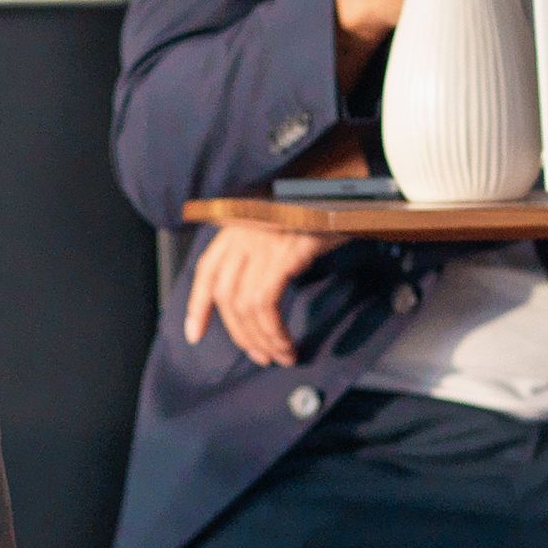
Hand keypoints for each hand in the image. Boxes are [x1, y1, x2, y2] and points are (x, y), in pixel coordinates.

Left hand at [184, 217, 336, 368]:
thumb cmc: (320, 213)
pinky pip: (266, 302)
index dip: (197, 306)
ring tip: (279, 355)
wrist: (353, 191)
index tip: (194, 335)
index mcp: (236, 227)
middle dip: (239, 333)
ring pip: (245, 304)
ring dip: (261, 338)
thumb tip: (251, 303)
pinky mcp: (284, 253)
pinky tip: (285, 344)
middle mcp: (242, 233)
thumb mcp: (280, 230)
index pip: (206, 271)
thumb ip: (259, 256)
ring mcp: (261, 241)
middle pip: (225, 295)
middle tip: (259, 356)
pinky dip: (273, 330)